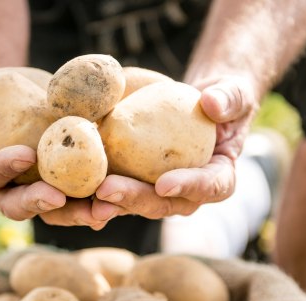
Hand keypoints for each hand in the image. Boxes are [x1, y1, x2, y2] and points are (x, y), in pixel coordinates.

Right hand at [0, 82, 118, 228]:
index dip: (0, 170)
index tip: (23, 155)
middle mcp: (2, 191)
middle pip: (19, 206)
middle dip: (40, 203)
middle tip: (59, 197)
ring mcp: (33, 190)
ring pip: (56, 209)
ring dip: (79, 211)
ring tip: (103, 208)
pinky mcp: (61, 182)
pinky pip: (80, 196)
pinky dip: (99, 199)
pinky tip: (121, 201)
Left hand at [91, 75, 257, 220]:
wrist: (196, 104)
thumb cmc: (220, 98)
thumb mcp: (233, 93)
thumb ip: (229, 98)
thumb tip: (212, 102)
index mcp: (218, 176)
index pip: (210, 187)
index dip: (189, 187)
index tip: (164, 182)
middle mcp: (187, 192)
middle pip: (164, 203)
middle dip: (135, 198)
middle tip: (108, 191)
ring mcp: (157, 191)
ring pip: (134, 203)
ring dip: (109, 202)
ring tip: (85, 196)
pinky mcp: (134, 183)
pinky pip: (114, 192)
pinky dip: (94, 195)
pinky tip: (72, 195)